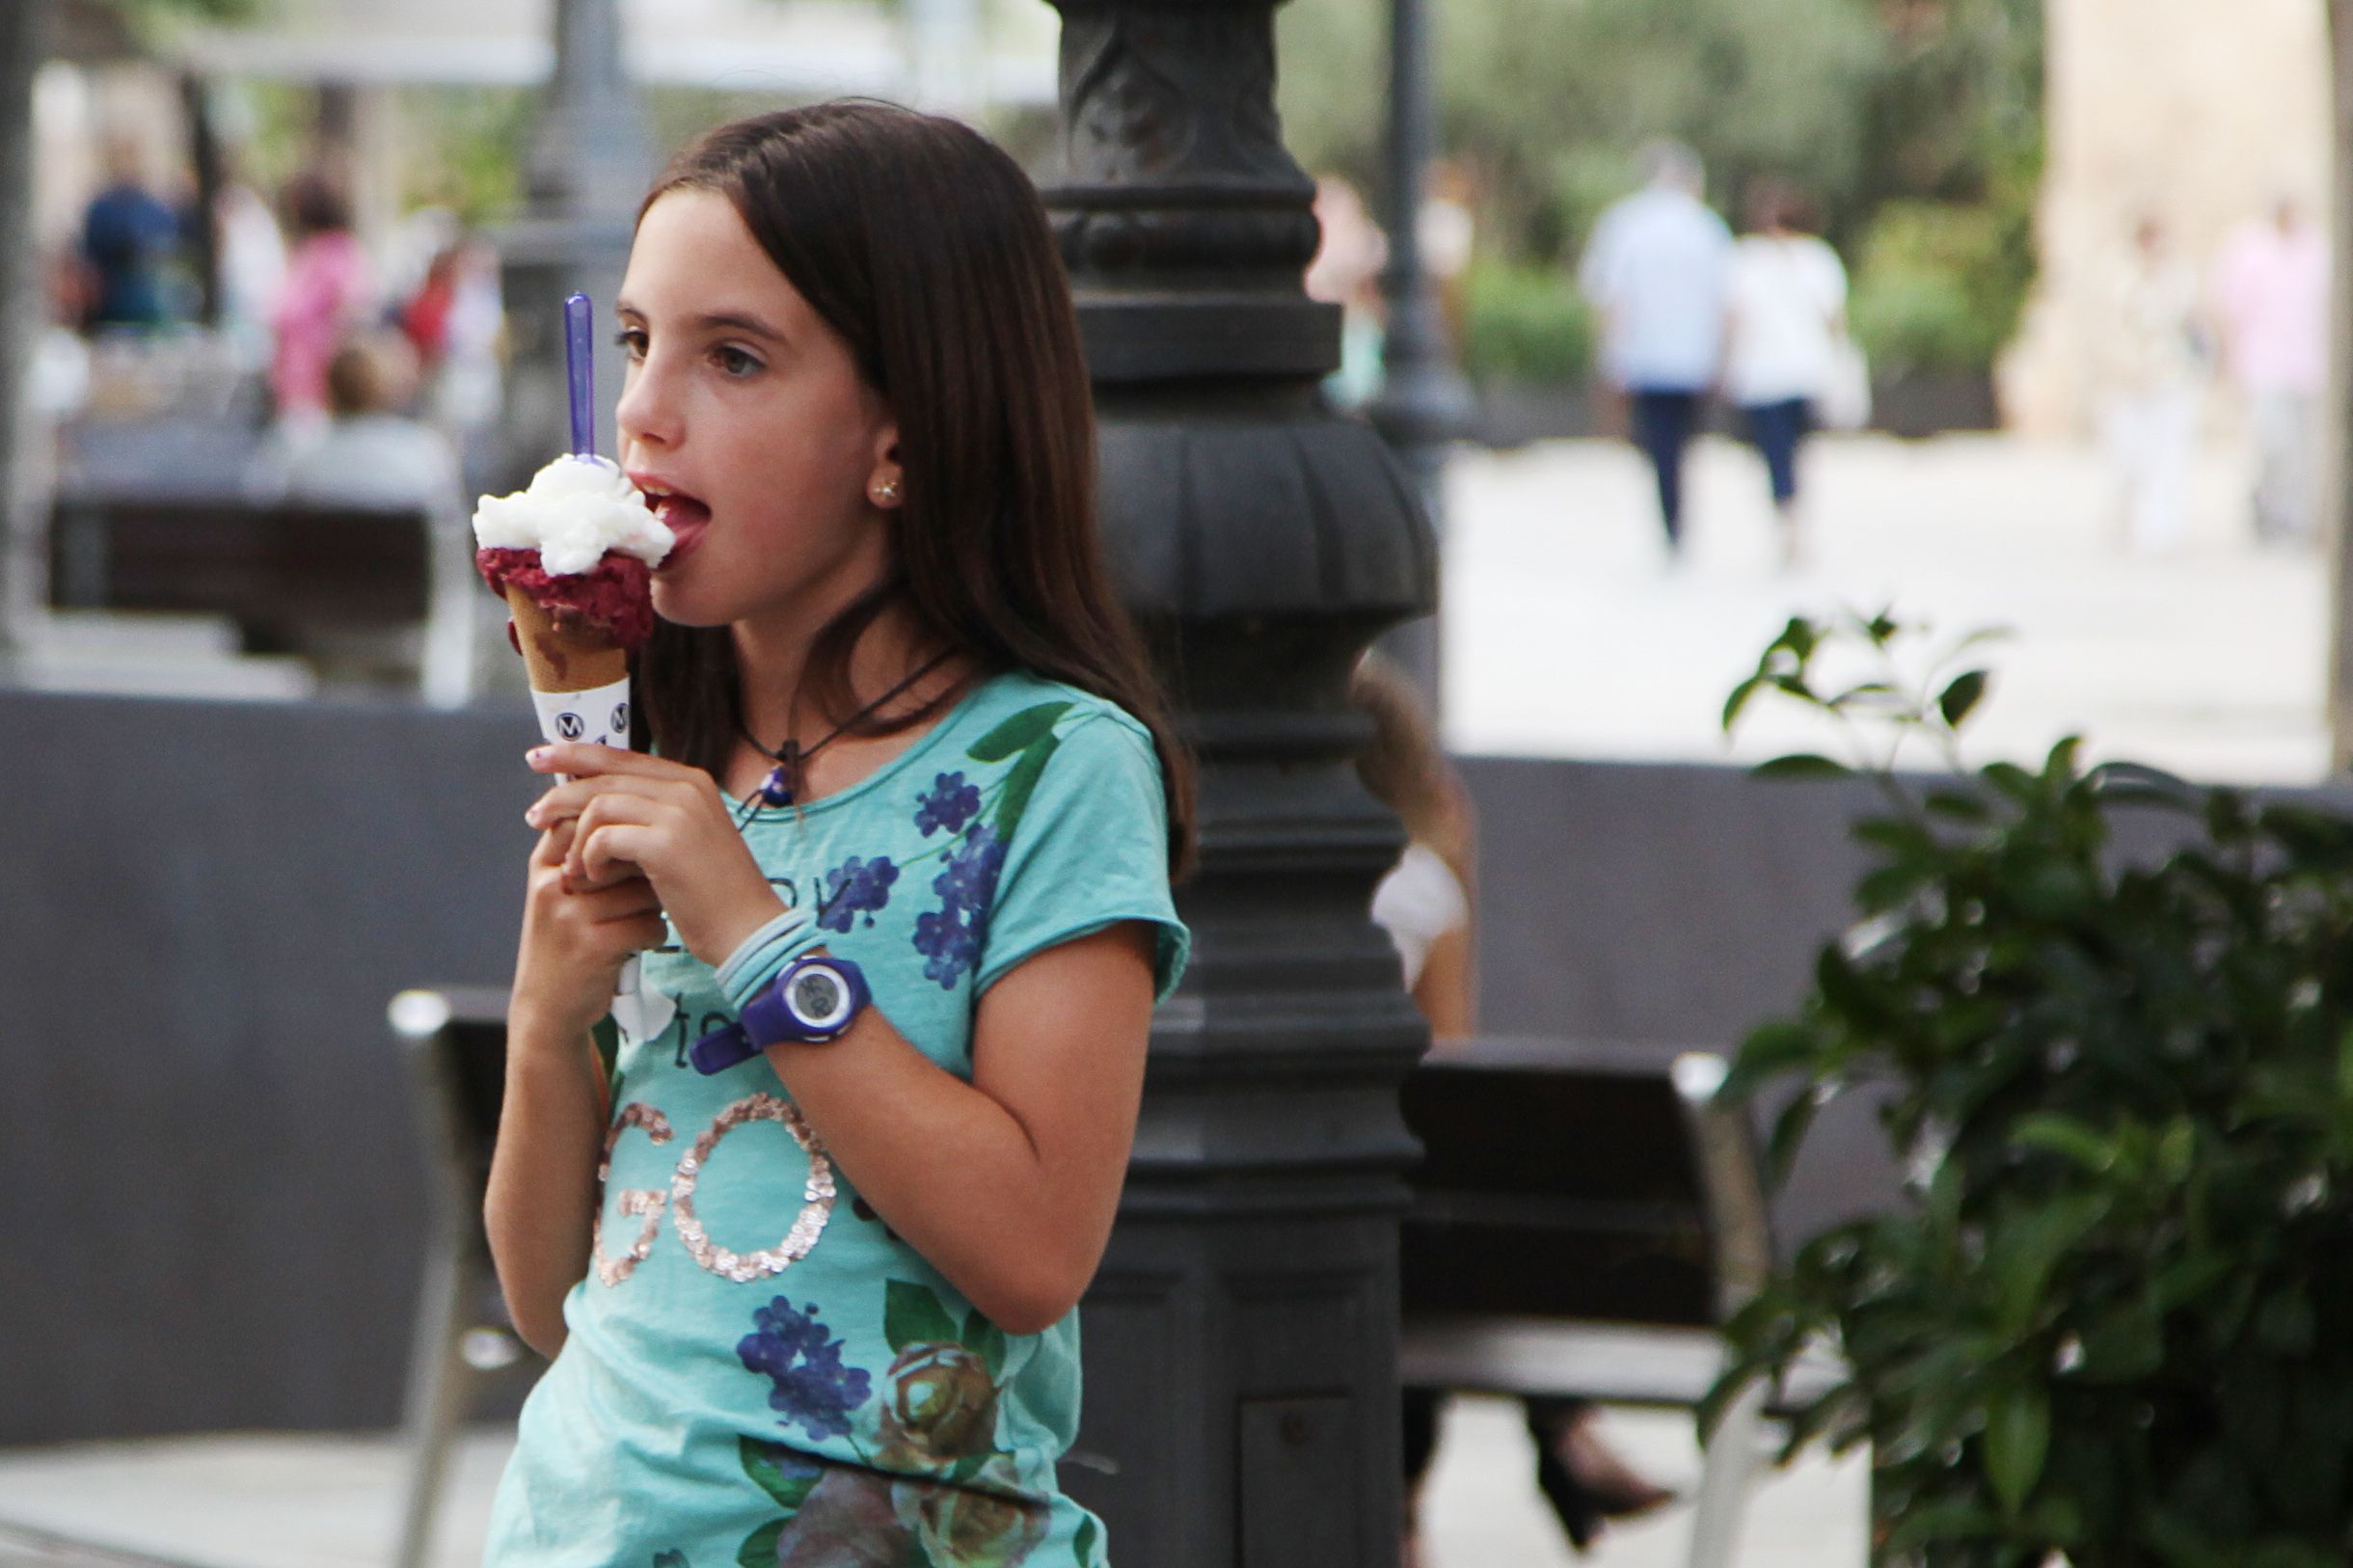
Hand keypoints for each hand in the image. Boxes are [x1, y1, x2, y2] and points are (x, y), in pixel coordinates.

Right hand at [511, 820, 666, 1043]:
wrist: (548, 1006)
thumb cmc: (567, 939)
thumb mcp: (560, 890)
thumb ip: (583, 849)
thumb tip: (634, 803)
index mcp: (545, 863)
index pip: (590, 816)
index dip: (626, 830)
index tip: (640, 849)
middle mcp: (552, 884)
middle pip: (625, 851)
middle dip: (644, 871)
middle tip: (641, 892)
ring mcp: (569, 915)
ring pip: (643, 889)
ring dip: (652, 906)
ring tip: (634, 921)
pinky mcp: (592, 946)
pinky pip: (649, 924)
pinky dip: (653, 935)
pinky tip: (638, 944)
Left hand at [524, 742, 783, 966]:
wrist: (747, 929)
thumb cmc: (712, 894)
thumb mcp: (681, 841)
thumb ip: (648, 816)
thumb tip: (592, 805)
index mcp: (691, 781)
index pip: (621, 756)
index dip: (576, 753)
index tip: (540, 758)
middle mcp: (687, 786)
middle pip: (604, 775)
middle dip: (560, 795)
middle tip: (533, 817)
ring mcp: (679, 811)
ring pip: (599, 805)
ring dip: (576, 838)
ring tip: (573, 869)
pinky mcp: (667, 842)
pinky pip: (604, 837)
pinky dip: (590, 858)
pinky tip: (595, 879)